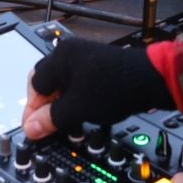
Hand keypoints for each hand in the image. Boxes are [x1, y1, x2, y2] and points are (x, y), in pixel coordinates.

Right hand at [21, 37, 169, 140]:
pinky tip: (78, 113)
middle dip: (44, 106)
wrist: (152, 80)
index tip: (33, 129)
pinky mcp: (98, 68)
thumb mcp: (76, 108)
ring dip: (59, 105)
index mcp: (60, 57)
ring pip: (62, 85)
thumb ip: (50, 118)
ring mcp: (86, 59)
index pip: (35, 85)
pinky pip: (77, 84)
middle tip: (45, 126)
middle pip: (46, 83)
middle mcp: (71, 54)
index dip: (32, 109)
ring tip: (63, 123)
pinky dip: (73, 100)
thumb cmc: (115, 87)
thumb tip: (30, 128)